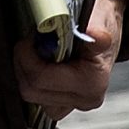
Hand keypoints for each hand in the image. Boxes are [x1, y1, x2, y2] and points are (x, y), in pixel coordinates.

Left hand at [14, 0, 122, 124]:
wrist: (105, 32)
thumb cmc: (101, 26)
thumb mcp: (100, 24)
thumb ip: (96, 35)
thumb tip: (95, 34)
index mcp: (91, 84)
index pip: (40, 78)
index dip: (27, 55)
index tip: (30, 36)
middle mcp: (83, 100)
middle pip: (31, 89)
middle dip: (24, 62)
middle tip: (30, 41)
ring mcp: (73, 104)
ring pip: (30, 94)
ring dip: (25, 70)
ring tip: (34, 51)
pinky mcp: (64, 103)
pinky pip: (37, 96)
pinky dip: (31, 78)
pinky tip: (38, 62)